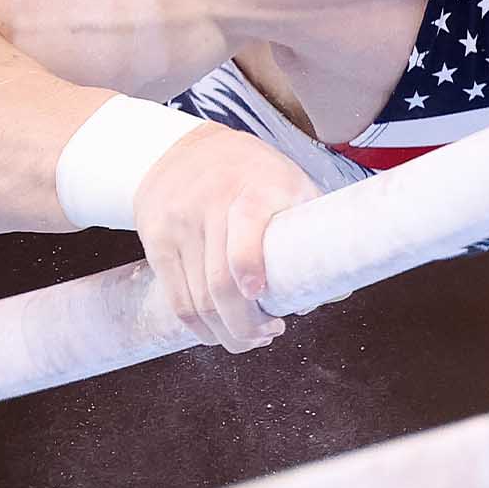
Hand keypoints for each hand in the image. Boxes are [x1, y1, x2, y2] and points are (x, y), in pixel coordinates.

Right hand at [132, 122, 319, 352]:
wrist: (186, 148)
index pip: (245, 230)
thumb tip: (333, 295)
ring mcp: (178, 225)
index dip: (249, 267)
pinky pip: (174, 298)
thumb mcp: (292, 184)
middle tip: (269, 335)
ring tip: (248, 339)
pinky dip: (197, 326)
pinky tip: (216, 331)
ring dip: (223, 332)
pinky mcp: (155, 241)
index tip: (260, 295)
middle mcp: (211, 206)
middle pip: (219, 284)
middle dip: (245, 326)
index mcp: (254, 190)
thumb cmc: (254, 174)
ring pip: (195, 300)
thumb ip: (313, 234)